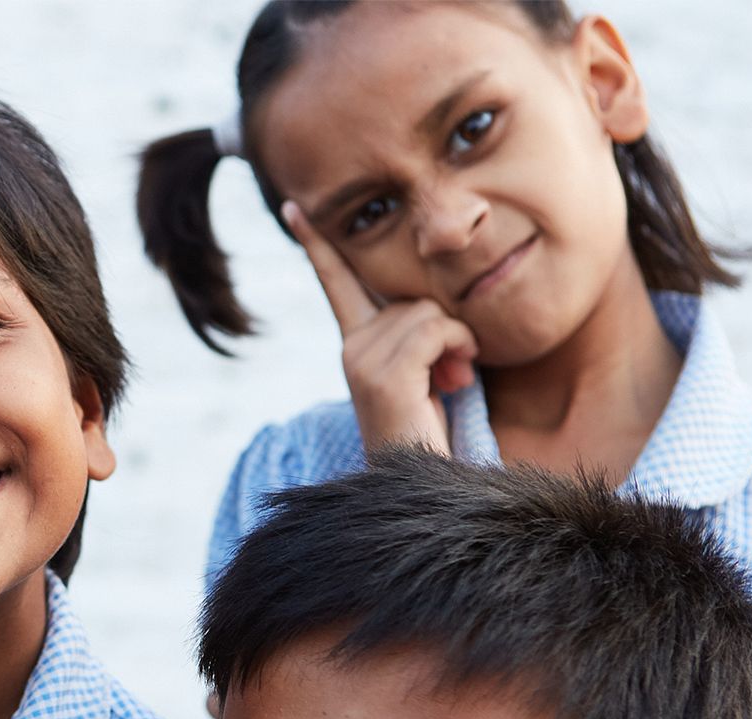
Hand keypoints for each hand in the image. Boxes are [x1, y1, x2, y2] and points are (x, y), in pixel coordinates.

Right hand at [281, 200, 471, 456]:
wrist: (422, 479)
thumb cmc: (432, 429)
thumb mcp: (425, 372)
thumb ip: (421, 335)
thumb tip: (445, 321)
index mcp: (354, 344)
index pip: (336, 282)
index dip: (317, 244)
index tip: (295, 207)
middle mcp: (350, 348)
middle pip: (409, 296)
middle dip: (444, 328)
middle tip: (454, 371)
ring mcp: (361, 361)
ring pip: (425, 311)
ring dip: (455, 341)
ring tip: (453, 379)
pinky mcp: (382, 375)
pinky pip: (434, 328)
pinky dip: (456, 347)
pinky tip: (454, 378)